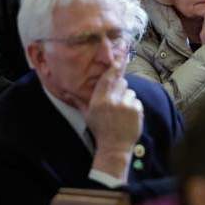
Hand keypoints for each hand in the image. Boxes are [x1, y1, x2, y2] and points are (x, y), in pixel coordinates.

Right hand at [85, 63, 143, 180]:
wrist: (114, 147)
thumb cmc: (100, 130)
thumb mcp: (88, 115)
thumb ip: (80, 101)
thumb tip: (67, 92)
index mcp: (99, 100)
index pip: (108, 78)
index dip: (115, 66)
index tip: (120, 58)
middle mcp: (112, 100)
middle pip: (121, 82)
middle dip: (120, 89)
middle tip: (117, 101)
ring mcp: (125, 104)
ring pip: (130, 91)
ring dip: (127, 99)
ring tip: (122, 112)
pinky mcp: (136, 110)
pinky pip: (137, 101)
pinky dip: (134, 107)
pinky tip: (128, 117)